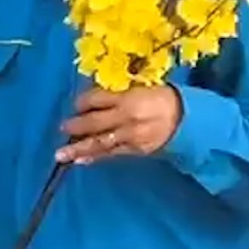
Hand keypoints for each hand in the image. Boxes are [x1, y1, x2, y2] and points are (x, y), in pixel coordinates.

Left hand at [56, 85, 182, 164]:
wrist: (186, 118)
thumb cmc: (161, 97)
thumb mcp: (140, 87)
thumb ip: (118, 94)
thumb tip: (93, 100)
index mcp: (128, 98)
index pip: (97, 99)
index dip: (83, 102)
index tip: (75, 104)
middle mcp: (127, 118)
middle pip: (95, 122)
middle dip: (76, 126)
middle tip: (62, 128)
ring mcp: (131, 136)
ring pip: (100, 143)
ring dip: (79, 149)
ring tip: (61, 155)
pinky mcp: (136, 150)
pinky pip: (112, 154)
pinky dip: (96, 157)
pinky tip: (82, 160)